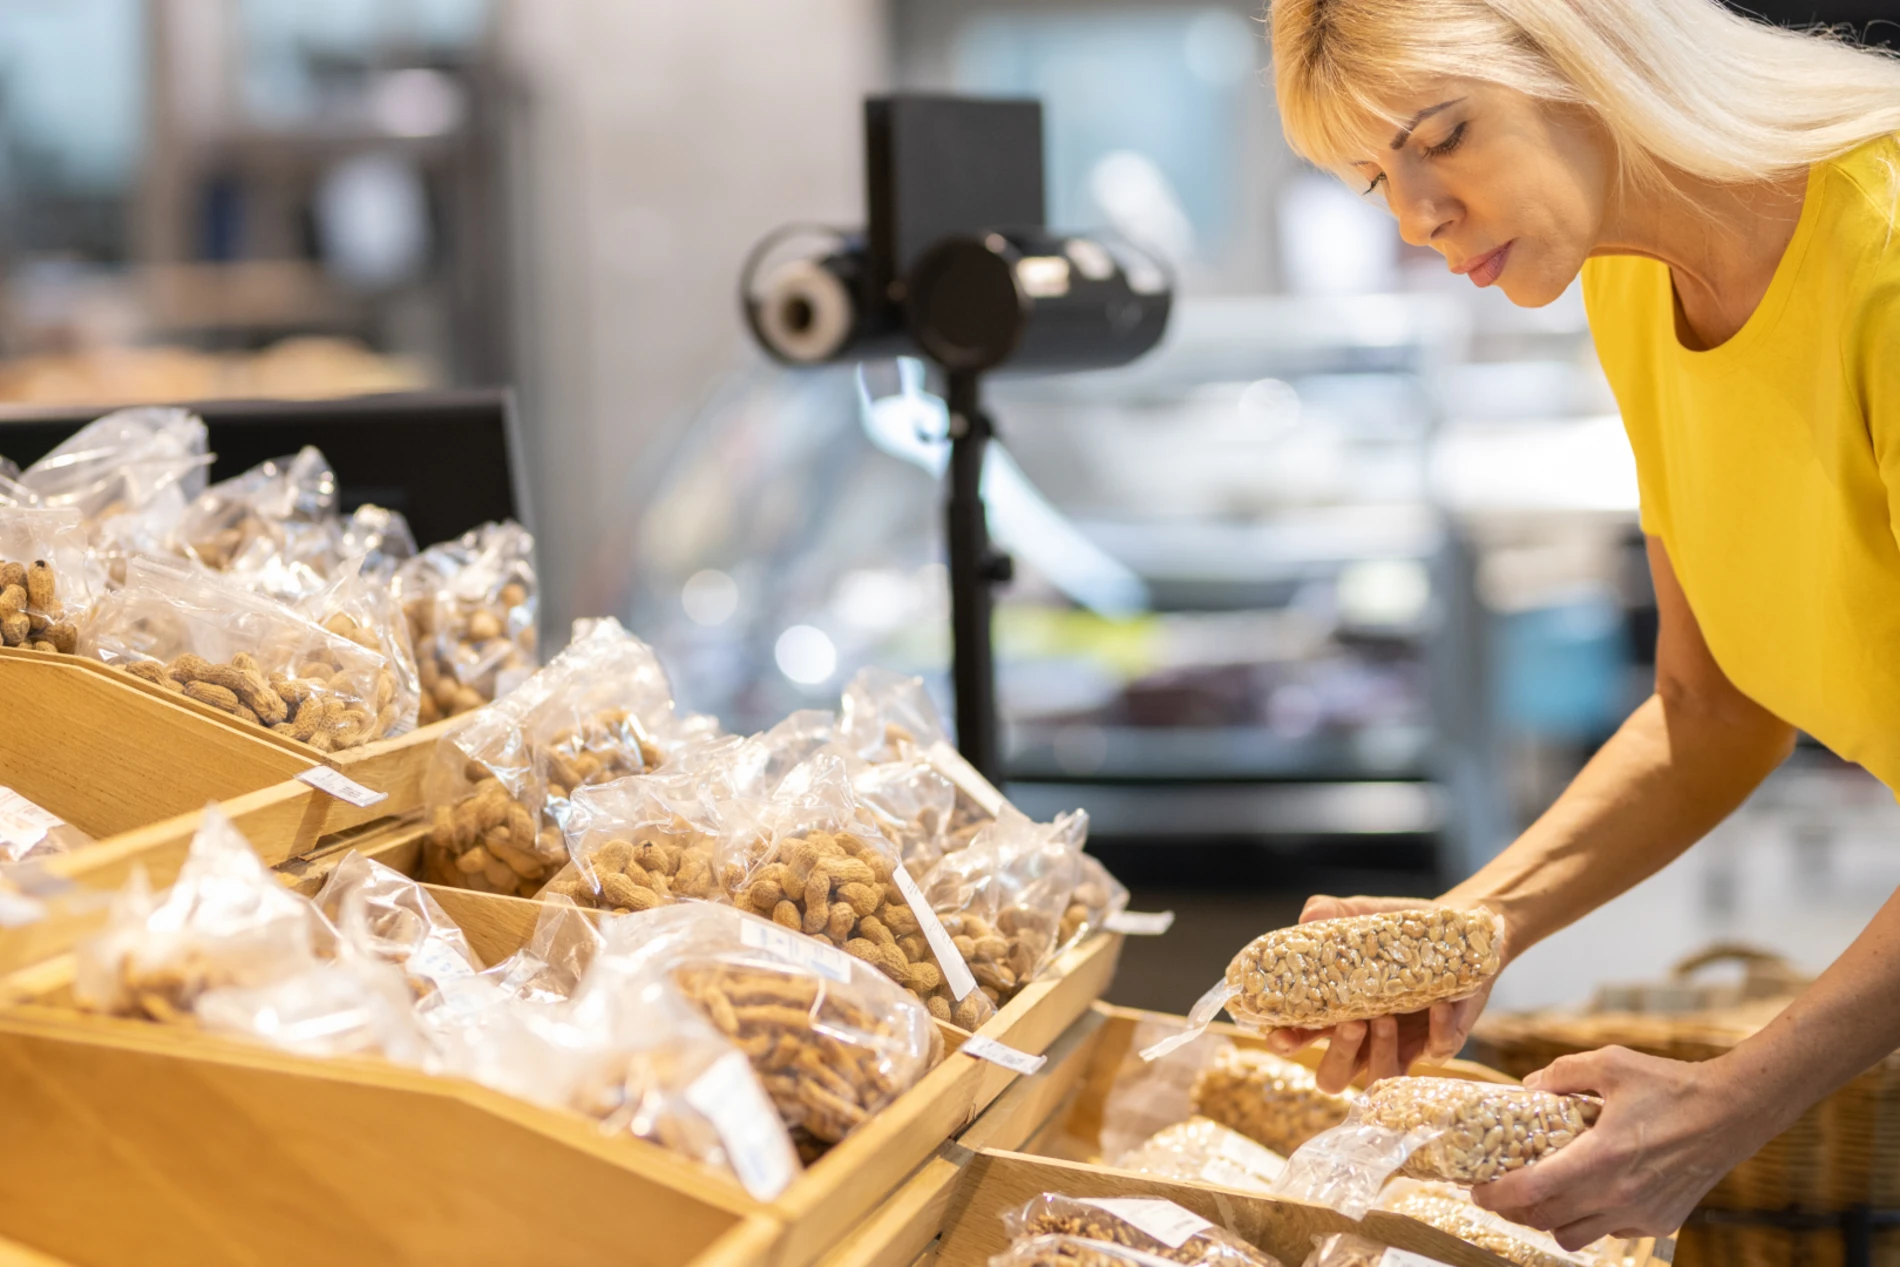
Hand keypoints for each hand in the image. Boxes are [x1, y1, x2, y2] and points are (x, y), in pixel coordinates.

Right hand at [1267, 895, 1500, 1092]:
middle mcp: (1362, 1036)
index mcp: (1333, 1010)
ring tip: (1386, 1018)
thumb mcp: (1361, 916)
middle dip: (1337, 1058)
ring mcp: (1401, 1044)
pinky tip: (1437, 1004)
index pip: (1297, 1038)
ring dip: (1380, 1054)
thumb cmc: (1395, 930)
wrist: (1452, 930)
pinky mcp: (1441, 1042)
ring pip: (1381, 1077)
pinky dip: (1437, 1030)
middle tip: (1351, 1023)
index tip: (1283, 1035)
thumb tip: (1308, 916)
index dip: (1285, 1043)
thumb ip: (1331, 912)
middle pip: (1332, 1077)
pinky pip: (1438, 1051)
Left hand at [1471, 1045, 1766, 1249]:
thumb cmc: (1671, 1086)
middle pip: (1546, 1219)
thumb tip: (1529, 1086)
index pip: (1532, 1189)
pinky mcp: (1660, 1222)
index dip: (1497, 1194)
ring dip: (1550, 1220)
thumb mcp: (1611, 1063)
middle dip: (1514, 1208)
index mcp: (1600, 1156)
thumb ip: (1564, 1073)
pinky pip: (1609, 1233)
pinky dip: (1590, 1221)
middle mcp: (1617, 1194)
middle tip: (1500, 1192)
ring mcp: (1640, 1213)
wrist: (1732, 1113)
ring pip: (1574, 1237)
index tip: (1476, 1189)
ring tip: (1542, 1197)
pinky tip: (1589, 1194)